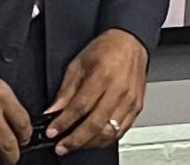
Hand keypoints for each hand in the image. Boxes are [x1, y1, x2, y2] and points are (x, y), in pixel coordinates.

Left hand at [45, 29, 148, 155]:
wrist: (131, 42)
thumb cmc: (106, 49)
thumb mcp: (78, 64)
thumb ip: (66, 90)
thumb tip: (53, 111)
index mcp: (102, 75)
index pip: (80, 106)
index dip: (64, 122)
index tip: (52, 132)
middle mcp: (119, 89)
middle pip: (96, 123)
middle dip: (75, 140)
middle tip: (61, 147)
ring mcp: (130, 100)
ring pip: (110, 131)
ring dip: (90, 143)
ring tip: (75, 145)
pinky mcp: (137, 107)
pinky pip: (122, 130)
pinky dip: (106, 139)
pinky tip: (94, 139)